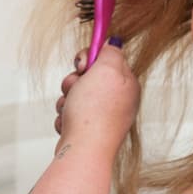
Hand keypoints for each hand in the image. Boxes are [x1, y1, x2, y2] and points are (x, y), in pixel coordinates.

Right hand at [53, 37, 137, 154]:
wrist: (84, 150)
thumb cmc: (95, 114)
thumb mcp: (107, 70)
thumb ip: (111, 52)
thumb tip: (114, 43)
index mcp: (126, 84)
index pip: (107, 58)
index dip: (89, 58)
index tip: (81, 65)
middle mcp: (118, 100)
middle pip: (88, 77)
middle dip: (74, 81)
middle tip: (76, 89)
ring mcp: (104, 116)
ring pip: (76, 95)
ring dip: (67, 100)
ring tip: (70, 110)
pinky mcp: (89, 129)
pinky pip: (71, 114)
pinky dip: (66, 117)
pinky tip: (69, 124)